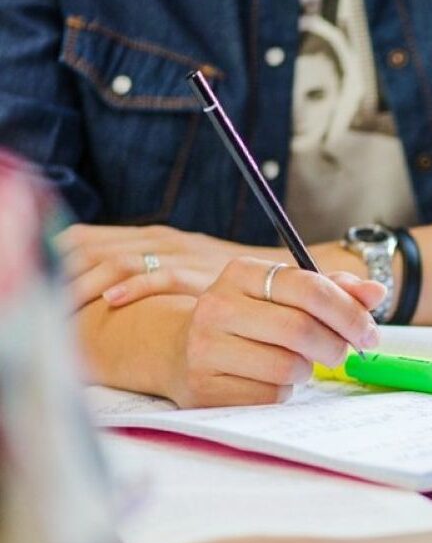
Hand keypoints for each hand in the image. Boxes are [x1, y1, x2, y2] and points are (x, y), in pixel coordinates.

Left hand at [56, 223, 283, 309]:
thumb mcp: (185, 270)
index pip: (85, 238)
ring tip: (61, 306)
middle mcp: (160, 239)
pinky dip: (133, 287)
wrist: (286, 278)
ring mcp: (180, 254)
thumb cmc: (230, 283)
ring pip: (118, 260)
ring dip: (86, 283)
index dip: (54, 258)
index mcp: (150, 236)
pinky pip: (161, 276)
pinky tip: (112, 301)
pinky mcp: (201, 272)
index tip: (35, 284)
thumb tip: (102, 294)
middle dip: (58, 273)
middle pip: (91, 247)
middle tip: (37, 301)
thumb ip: (150, 273)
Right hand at [166, 257, 383, 407]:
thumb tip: (376, 292)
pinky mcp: (204, 388)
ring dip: (305, 370)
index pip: (309, 288)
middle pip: (300, 329)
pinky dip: (282, 392)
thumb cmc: (250, 320)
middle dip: (334, 345)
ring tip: (294, 363)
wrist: (181, 350)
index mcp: (241, 273)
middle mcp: (217, 306)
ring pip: (287, 367)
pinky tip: (269, 380)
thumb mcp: (286, 295)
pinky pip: (269, 396)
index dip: (349, 313)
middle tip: (340, 352)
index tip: (370, 332)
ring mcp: (205, 348)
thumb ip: (334, 291)